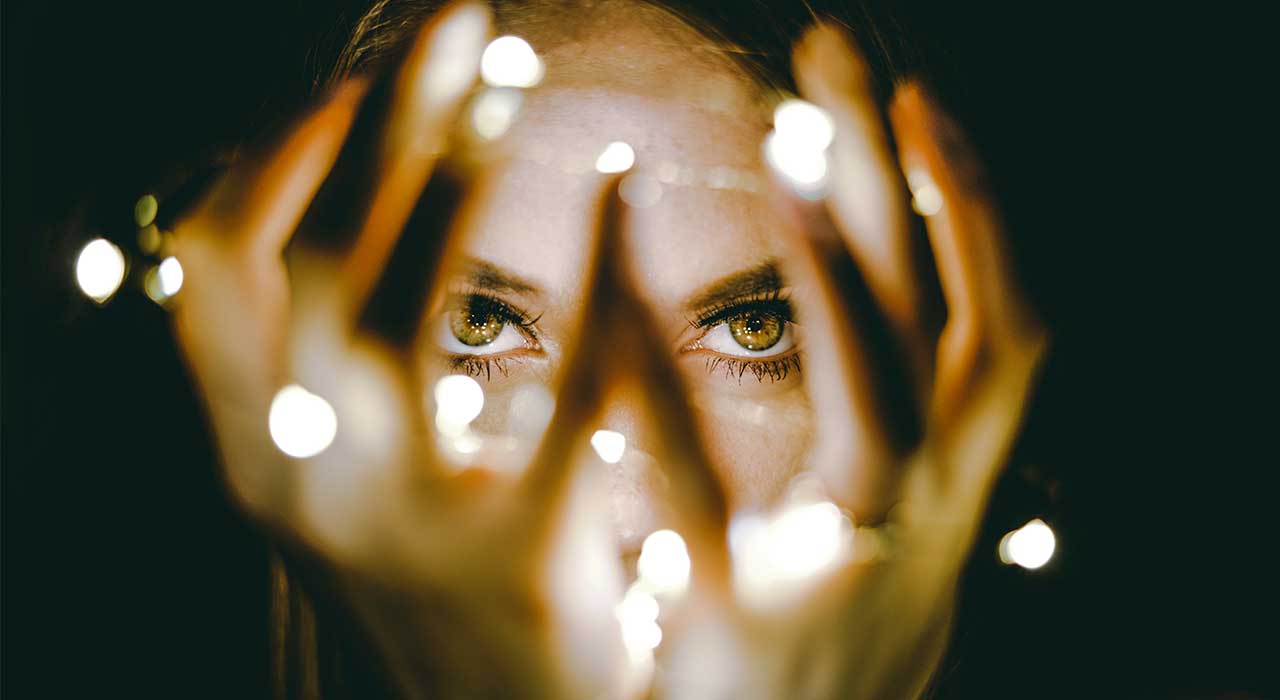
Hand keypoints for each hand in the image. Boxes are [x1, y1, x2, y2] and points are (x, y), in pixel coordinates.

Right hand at [168, 3, 642, 696]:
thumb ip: (320, 373)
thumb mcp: (345, 482)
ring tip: (519, 92)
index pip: (209, 265)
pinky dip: (590, 274)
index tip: (353, 86)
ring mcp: (391, 518)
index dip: (276, 157)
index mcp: (251, 449)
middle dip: (377, 123)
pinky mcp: (509, 549)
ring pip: (386, 303)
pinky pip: (555, 383)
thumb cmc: (434, 583)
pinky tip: (624, 200)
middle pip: (302, 258)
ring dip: (453, 174)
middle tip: (460, 26)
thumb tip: (355, 207)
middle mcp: (292, 477)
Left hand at [658, 24, 1047, 699]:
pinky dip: (664, 393)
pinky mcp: (746, 619)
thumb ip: (898, 423)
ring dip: (846, 270)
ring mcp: (851, 565)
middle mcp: (931, 511)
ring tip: (785, 152)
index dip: (973, 204)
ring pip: (882, 399)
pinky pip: (705, 493)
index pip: (999, 317)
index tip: (916, 100)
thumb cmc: (841, 634)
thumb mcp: (901, 526)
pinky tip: (617, 309)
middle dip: (898, 176)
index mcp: (959, 479)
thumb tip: (865, 287)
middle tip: (831, 51)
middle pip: (944, 320)